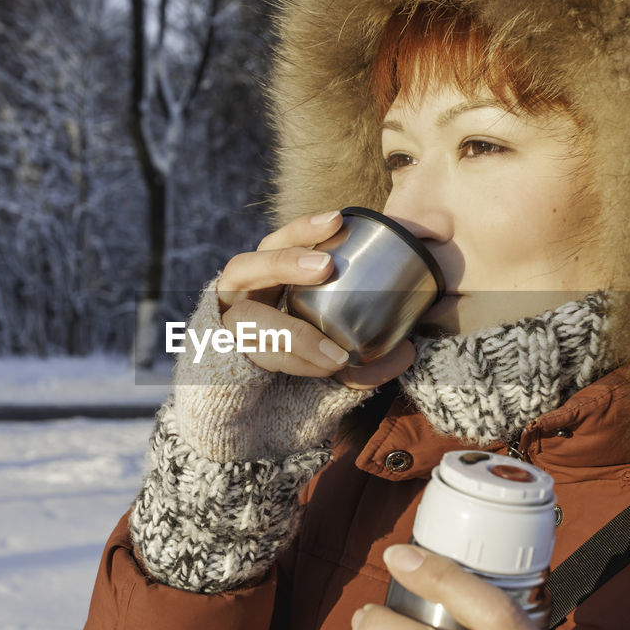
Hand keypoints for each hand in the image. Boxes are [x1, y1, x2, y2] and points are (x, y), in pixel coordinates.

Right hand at [216, 210, 413, 388]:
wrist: (241, 410)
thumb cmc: (293, 368)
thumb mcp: (332, 353)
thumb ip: (364, 354)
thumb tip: (409, 351)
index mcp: (263, 278)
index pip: (277, 242)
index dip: (302, 228)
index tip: (338, 219)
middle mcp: (237, 296)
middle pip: (247, 265)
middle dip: (285, 262)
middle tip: (325, 266)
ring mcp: (224, 327)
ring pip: (248, 318)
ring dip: (292, 331)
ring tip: (335, 355)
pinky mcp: (220, 359)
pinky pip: (257, 358)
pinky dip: (294, 363)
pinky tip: (325, 369)